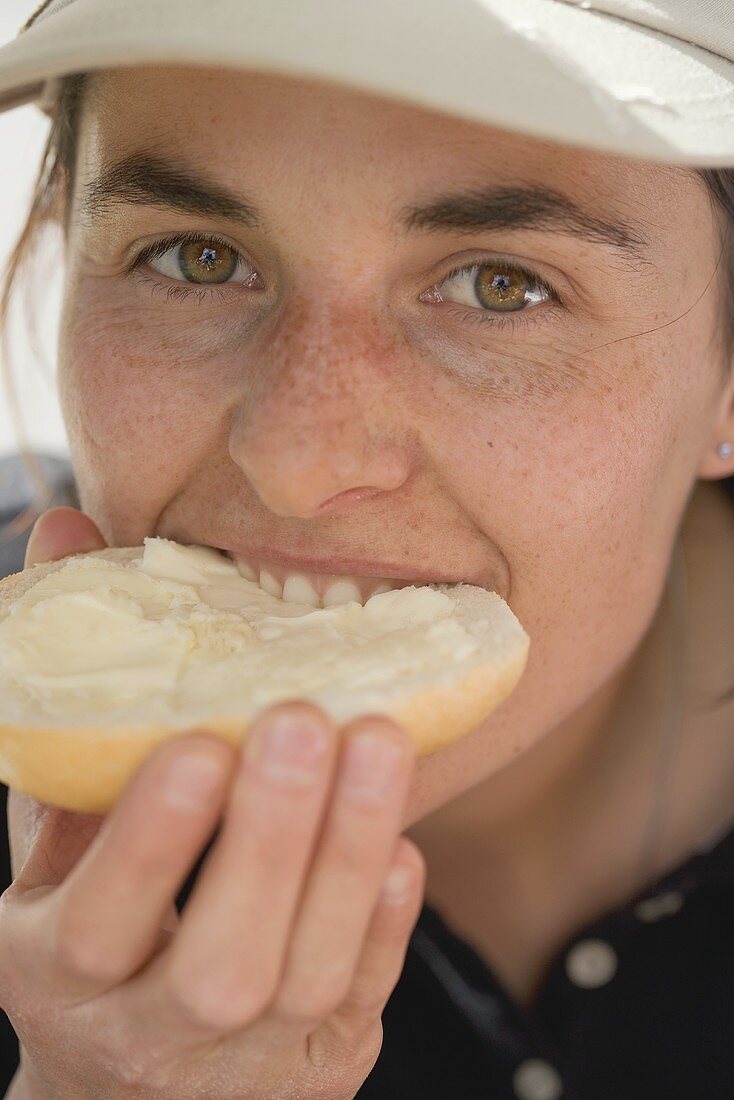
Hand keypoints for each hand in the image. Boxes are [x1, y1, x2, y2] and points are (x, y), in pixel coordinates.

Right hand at [0, 507, 425, 1098]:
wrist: (129, 1088)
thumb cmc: (91, 922)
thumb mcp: (52, 830)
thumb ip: (66, 694)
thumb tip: (67, 531)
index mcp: (56, 969)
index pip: (100, 918)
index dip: (151, 837)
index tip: (201, 742)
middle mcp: (146, 1028)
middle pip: (218, 960)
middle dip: (270, 839)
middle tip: (309, 718)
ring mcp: (241, 1060)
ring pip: (305, 974)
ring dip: (346, 855)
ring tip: (380, 740)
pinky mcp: (319, 1059)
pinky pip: (361, 996)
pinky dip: (384, 921)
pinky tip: (402, 841)